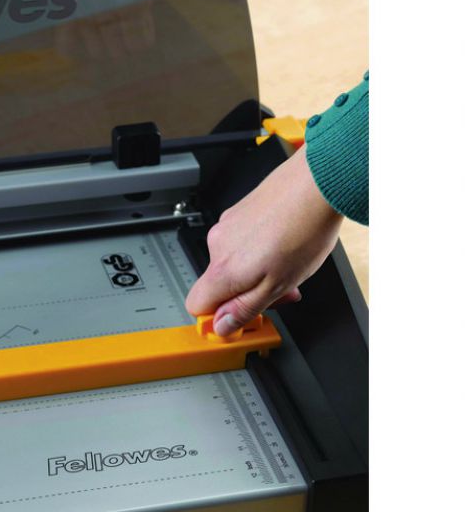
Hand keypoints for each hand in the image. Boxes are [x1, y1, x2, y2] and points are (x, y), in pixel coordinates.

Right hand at [185, 145, 343, 335]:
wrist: (316, 184)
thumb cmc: (303, 230)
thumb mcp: (278, 285)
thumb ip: (245, 309)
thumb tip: (222, 326)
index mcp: (223, 269)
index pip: (196, 305)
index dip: (218, 316)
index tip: (240, 317)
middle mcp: (217, 246)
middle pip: (218, 285)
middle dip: (245, 294)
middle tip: (280, 292)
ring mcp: (226, 226)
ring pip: (231, 264)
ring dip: (255, 272)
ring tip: (288, 264)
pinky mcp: (238, 212)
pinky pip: (240, 243)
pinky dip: (258, 251)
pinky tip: (284, 244)